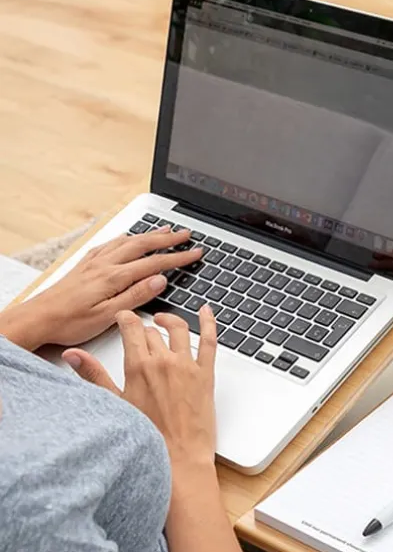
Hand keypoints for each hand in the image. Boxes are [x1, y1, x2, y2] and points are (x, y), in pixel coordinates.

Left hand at [0, 226, 202, 351]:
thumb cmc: (69, 321)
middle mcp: (105, 264)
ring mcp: (95, 262)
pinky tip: (129, 237)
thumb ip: (135, 296)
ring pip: (128, 241)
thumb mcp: (108, 316)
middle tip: (186, 234)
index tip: (195, 253)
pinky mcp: (86, 264)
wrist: (38, 318)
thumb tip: (159, 280)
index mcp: (114, 277)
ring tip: (165, 229)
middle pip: (143, 245)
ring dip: (149, 234)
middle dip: (168, 238)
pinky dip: (127, 237)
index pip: (154, 263)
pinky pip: (111, 243)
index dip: (178, 258)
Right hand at [62, 306, 217, 471]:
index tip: (124, 318)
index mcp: (139, 367)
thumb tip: (73, 356)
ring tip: (164, 320)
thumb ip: (94, 375)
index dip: (126, 319)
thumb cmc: (148, 437)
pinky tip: (206, 311)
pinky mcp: (206, 374)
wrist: (179, 459)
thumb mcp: (115, 404)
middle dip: (145, 329)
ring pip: (179, 329)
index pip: (131, 328)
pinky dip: (209, 322)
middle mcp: (163, 361)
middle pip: (152, 332)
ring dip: (170, 320)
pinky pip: (210, 340)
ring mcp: (187, 366)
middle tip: (141, 333)